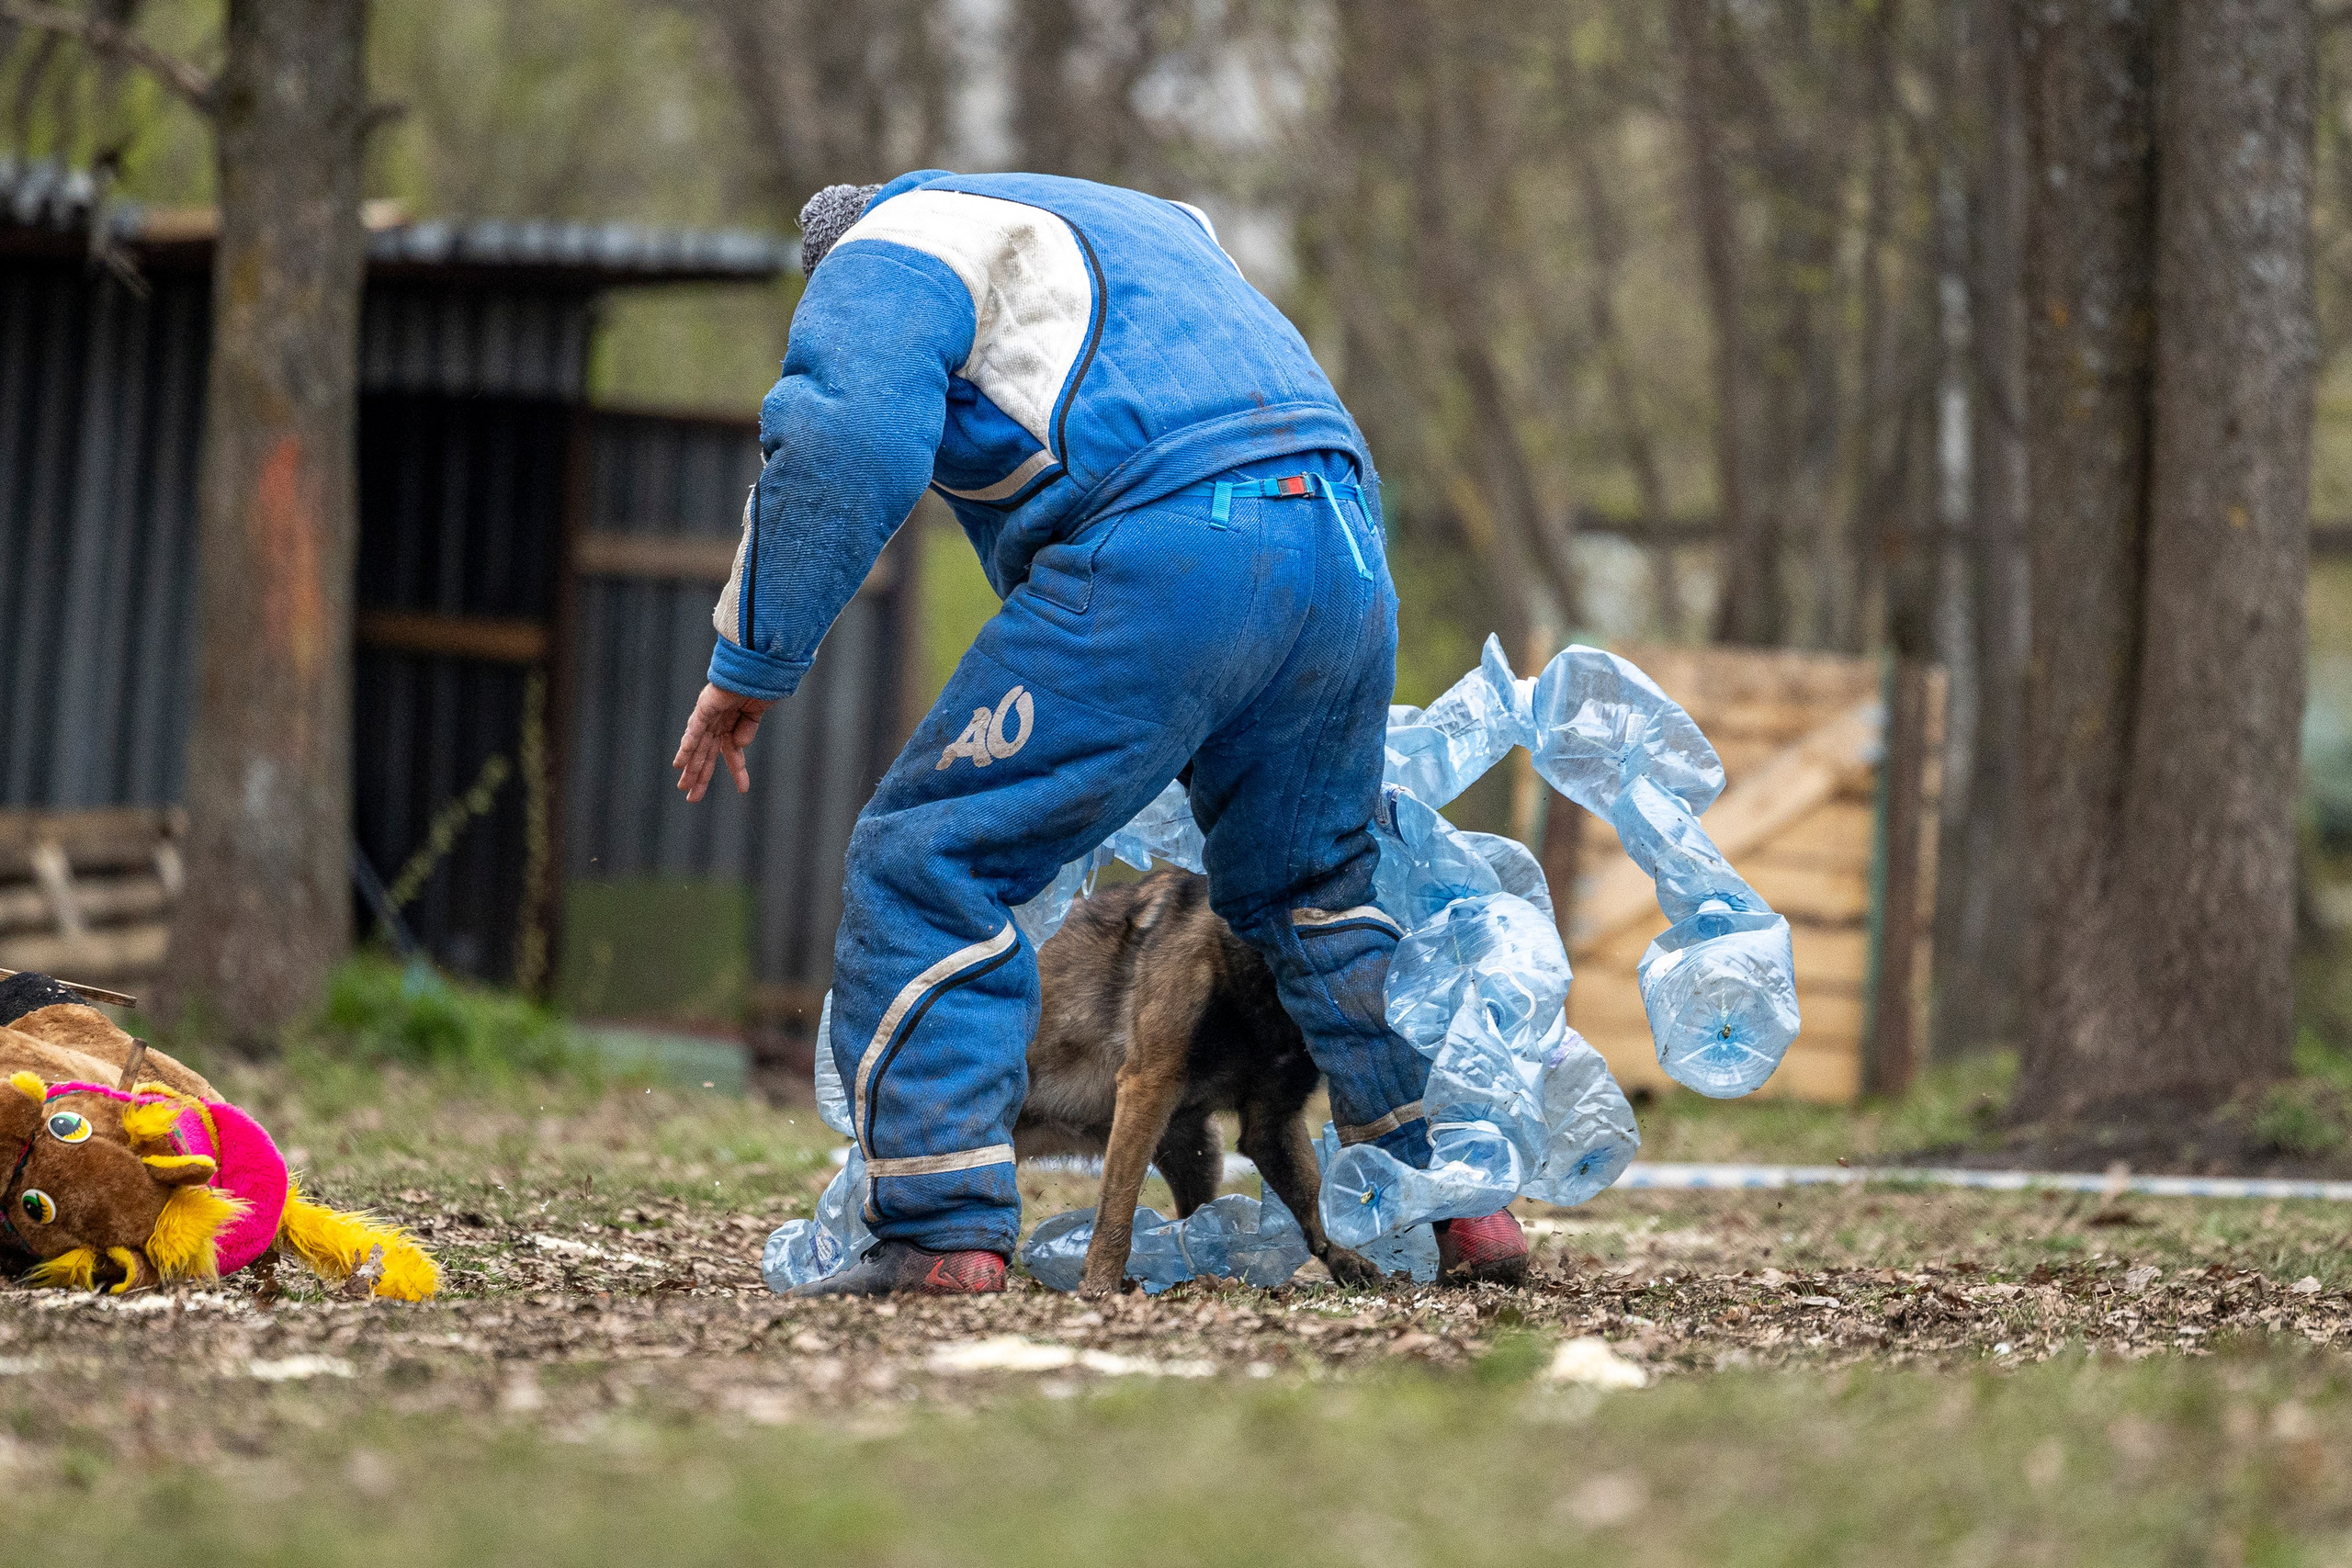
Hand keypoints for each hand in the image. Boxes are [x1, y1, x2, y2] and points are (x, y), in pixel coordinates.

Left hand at [672, 682, 773, 801]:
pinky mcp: (706, 707)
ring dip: (691, 768)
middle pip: (707, 754)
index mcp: (732, 722)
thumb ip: (747, 729)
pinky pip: (695, 730)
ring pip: (698, 747)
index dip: (737, 771)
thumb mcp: (756, 712)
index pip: (731, 752)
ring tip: (683, 787)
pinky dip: (688, 747)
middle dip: (700, 776)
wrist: (761, 665)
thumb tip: (738, 746)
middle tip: (691, 796)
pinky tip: (680, 763)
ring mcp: (710, 714)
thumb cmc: (761, 682)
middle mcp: (718, 721)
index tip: (743, 789)